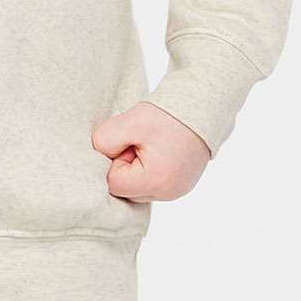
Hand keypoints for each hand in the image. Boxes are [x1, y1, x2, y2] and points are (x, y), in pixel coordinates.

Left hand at [91, 102, 210, 201]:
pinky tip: (156, 148)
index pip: (113, 183)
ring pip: (138, 186)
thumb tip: (98, 155)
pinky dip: (148, 167)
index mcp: (156, 182)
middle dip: (124, 164)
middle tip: (137, 141)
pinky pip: (152, 182)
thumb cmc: (166, 115)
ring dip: (136, 166)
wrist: (201, 106)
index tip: (126, 141)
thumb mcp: (129, 122)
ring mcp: (176, 191)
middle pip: (126, 188)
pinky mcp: (180, 185)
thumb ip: (104, 141)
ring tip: (148, 144)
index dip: (113, 160)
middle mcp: (168, 193)